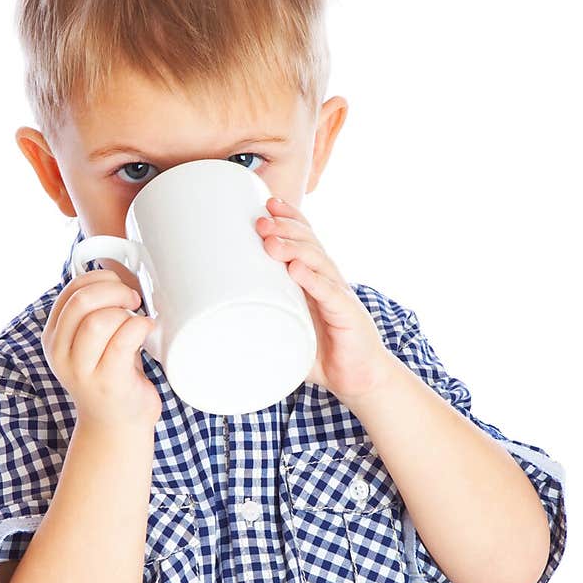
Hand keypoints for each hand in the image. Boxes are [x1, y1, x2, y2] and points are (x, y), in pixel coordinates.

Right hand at [43, 268, 161, 428]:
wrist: (116, 425)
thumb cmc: (111, 377)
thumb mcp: (91, 343)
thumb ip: (94, 313)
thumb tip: (120, 273)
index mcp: (54, 338)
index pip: (70, 292)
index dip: (99, 279)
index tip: (119, 286)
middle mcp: (61, 354)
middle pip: (82, 302)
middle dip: (114, 291)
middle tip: (133, 301)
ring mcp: (83, 371)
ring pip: (99, 320)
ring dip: (126, 312)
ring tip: (138, 320)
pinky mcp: (109, 382)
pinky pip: (123, 341)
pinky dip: (140, 326)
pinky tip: (147, 329)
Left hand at [256, 196, 394, 405]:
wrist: (361, 380)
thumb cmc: (324, 354)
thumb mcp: (289, 333)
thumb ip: (264, 325)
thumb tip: (221, 329)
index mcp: (318, 279)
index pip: (307, 239)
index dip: (290, 218)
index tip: (267, 203)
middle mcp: (330, 281)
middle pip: (310, 244)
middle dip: (285, 228)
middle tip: (260, 221)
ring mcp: (341, 296)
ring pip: (318, 263)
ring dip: (294, 249)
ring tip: (271, 242)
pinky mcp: (348, 316)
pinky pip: (330, 295)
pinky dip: (314, 281)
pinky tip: (298, 271)